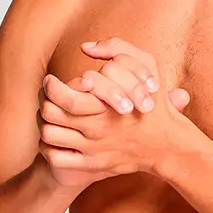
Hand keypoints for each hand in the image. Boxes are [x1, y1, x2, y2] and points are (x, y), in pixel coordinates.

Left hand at [37, 37, 190, 187]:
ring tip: (49, 116)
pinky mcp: (92, 165)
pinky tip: (56, 138)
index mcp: (106, 105)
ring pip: (49, 134)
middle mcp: (96, 128)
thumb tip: (85, 47)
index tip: (51, 80)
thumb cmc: (156, 104)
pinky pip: (56, 158)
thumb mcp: (147, 67)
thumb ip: (117, 48)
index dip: (50, 85)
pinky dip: (48, 148)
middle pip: (50, 113)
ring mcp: (93, 149)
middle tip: (46, 96)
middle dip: (44, 101)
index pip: (62, 94)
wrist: (168, 146)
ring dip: (44, 123)